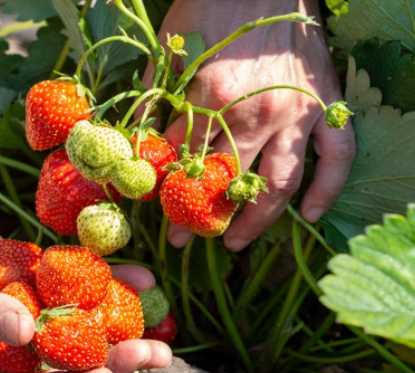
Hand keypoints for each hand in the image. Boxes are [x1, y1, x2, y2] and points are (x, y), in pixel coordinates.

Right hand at [0, 197, 171, 372]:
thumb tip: (27, 334)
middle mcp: (8, 346)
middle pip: (63, 362)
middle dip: (109, 361)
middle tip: (151, 357)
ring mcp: (27, 312)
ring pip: (78, 325)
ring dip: (119, 326)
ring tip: (162, 333)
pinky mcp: (39, 281)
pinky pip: (76, 285)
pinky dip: (107, 281)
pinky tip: (142, 279)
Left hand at [153, 0, 355, 249]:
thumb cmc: (213, 8)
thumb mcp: (171, 51)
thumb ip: (157, 101)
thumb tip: (142, 143)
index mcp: (211, 100)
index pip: (187, 164)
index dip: (171, 197)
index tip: (163, 222)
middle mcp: (255, 114)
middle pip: (228, 183)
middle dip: (206, 219)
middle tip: (191, 241)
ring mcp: (296, 112)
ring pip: (280, 183)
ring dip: (258, 221)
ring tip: (236, 243)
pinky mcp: (326, 105)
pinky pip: (337, 155)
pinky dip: (328, 187)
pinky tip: (312, 214)